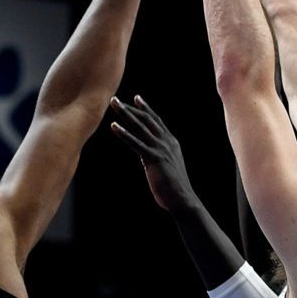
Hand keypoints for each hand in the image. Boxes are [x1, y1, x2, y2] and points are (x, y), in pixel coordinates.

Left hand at [109, 95, 197, 213]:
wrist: (182, 198)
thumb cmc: (174, 186)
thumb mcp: (169, 165)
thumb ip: (160, 156)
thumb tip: (150, 153)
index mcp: (171, 142)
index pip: (157, 121)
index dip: (146, 109)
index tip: (137, 99)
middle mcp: (166, 142)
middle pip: (146, 120)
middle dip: (130, 108)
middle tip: (116, 100)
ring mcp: (161, 149)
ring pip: (140, 127)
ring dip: (125, 114)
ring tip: (114, 104)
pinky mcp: (154, 158)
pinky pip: (136, 143)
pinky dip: (124, 134)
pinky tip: (114, 126)